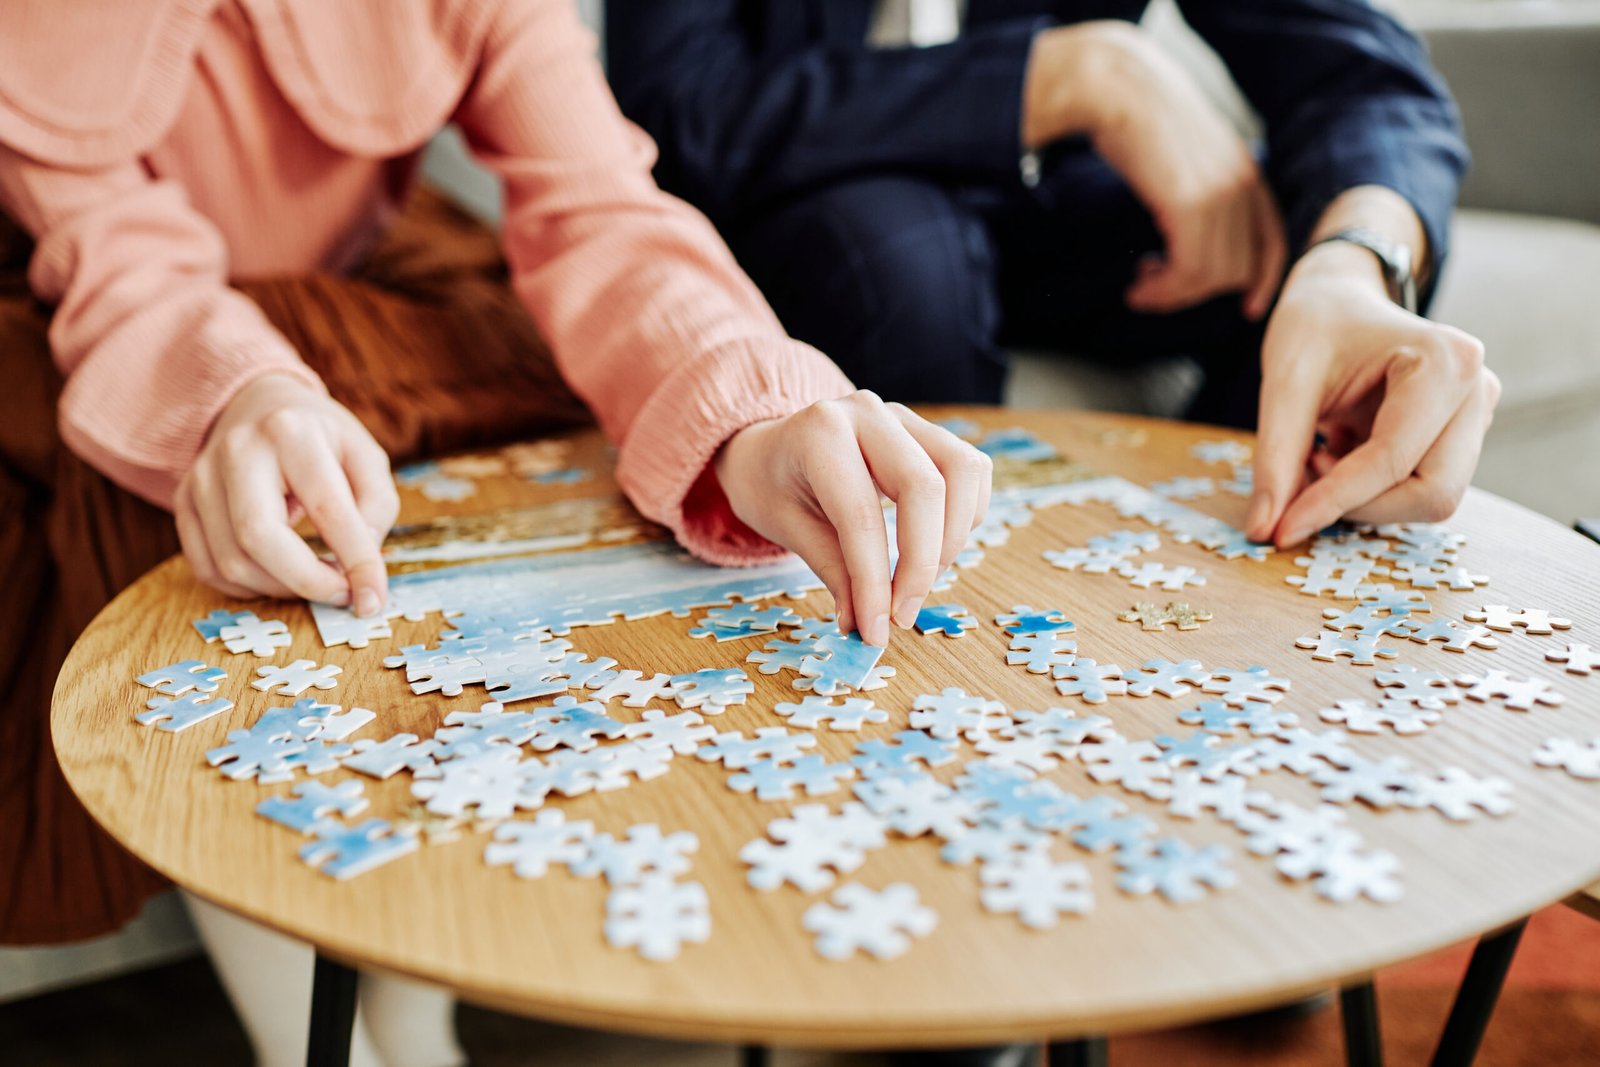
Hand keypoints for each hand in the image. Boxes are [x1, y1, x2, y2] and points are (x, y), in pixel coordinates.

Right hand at [174, 374, 399, 614]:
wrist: (259, 405)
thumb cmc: (321, 438)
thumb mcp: (366, 456)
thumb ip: (376, 507)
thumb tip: (361, 565)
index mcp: (293, 432)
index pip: (327, 509)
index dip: (355, 562)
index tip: (373, 599)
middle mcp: (238, 451)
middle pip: (258, 539)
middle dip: (307, 582)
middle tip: (341, 594)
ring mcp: (201, 477)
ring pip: (231, 562)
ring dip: (280, 588)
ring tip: (315, 580)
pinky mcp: (183, 502)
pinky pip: (207, 567)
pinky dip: (247, 587)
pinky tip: (277, 576)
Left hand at [714, 392, 992, 646]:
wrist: (769, 446)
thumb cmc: (772, 485)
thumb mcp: (787, 528)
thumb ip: (833, 571)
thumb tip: (866, 625)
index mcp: (820, 433)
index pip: (861, 515)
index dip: (875, 581)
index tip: (878, 630)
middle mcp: (867, 414)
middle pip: (924, 488)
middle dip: (922, 563)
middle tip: (902, 614)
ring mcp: (904, 417)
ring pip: (961, 471)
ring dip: (953, 538)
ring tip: (920, 578)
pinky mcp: (927, 430)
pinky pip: (970, 469)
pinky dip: (966, 514)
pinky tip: (936, 544)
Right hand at [1022, 22, 1285, 318]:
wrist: (1119, 89)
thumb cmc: (1141, 120)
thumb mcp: (1187, 155)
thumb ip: (1202, 188)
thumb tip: (1190, 229)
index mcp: (1246, 173)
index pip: (1272, 240)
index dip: (1264, 280)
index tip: (1248, 308)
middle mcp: (1242, 186)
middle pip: (1240, 269)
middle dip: (1197, 293)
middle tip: (1155, 289)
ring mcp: (1220, 194)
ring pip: (1212, 276)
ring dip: (1174, 295)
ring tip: (1142, 287)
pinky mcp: (1191, 204)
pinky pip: (1189, 269)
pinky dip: (1164, 289)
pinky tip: (1139, 284)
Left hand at [1247, 241, 1499, 546]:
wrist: (1338, 301)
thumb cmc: (1315, 327)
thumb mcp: (1283, 383)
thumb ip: (1275, 458)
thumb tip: (1264, 531)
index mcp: (1445, 362)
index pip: (1392, 459)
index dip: (1333, 502)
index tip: (1282, 531)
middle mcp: (1476, 390)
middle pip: (1432, 492)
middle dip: (1360, 504)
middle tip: (1302, 477)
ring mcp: (1475, 416)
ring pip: (1429, 499)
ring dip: (1364, 498)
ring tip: (1319, 455)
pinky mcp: (1460, 438)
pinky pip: (1418, 490)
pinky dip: (1369, 490)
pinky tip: (1337, 453)